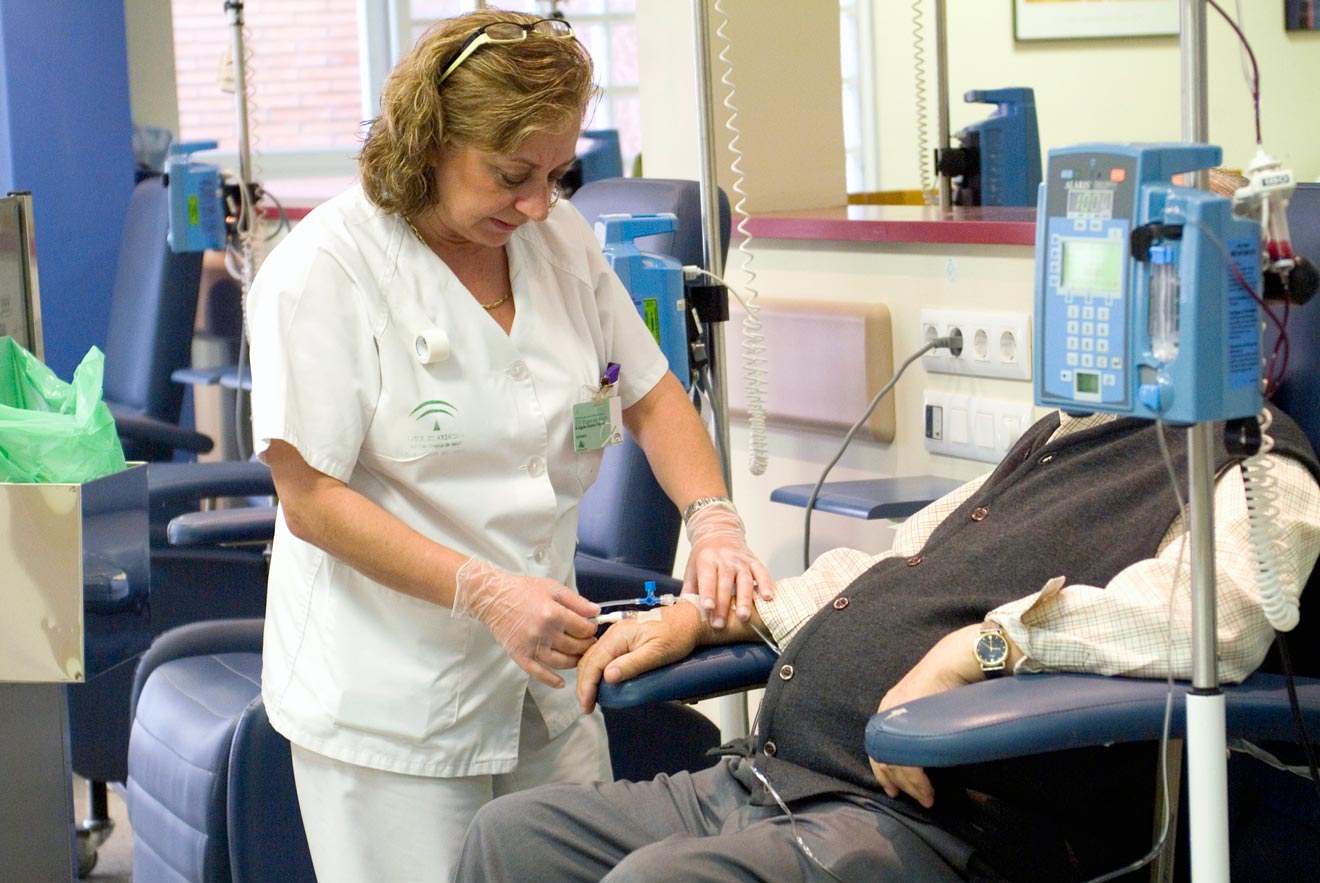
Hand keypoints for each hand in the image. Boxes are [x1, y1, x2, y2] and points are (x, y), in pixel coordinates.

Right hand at [452, 557, 600, 688]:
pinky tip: (561, 683)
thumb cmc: (522, 590)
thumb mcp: (552, 588)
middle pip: (575, 647)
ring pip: (561, 662)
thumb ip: (576, 601)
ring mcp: (531, 646)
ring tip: (579, 656)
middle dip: (586, 645)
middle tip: (589, 642)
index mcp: (553, 614)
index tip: (591, 628)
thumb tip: (596, 612)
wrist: (492, 597)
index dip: (591, 629)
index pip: (583, 629)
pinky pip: (538, 673)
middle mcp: (543, 633)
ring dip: (575, 661)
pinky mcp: (520, 655)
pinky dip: (551, 680)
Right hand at [577, 602, 702, 712]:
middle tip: (587, 705)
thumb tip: (608, 677)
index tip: (587, 705)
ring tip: (591, 696)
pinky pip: (601, 654)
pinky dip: (596, 669)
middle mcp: (613, 633)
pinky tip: (601, 680)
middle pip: (588, 660)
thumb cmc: (677, 635)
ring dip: (588, 677)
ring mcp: (616, 634)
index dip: (586, 686)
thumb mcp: (657, 653)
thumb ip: (632, 664)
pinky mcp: (622, 637)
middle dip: (584, 684)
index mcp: (618, 636)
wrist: (689, 619)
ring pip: (592, 657)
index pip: (593, 663)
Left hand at [681, 503, 773, 628]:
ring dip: (745, 599)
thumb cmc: (704, 555)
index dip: (707, 593)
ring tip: (744, 617)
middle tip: (720, 624)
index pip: (707, 577)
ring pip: (744, 580)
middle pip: (725, 583)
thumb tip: (683, 613)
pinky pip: (762, 573)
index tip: (708, 608)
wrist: (719, 531)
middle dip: (723, 605)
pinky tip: (768, 597)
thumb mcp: (692, 568)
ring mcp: (741, 560)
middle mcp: (725, 559)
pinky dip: (766, 585)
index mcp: (706, 559)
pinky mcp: (754, 561)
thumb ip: (688, 589)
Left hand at [869, 624, 986, 808]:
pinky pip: (907, 762)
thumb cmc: (950, 678)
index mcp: (891, 706)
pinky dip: (916, 780)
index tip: (895, 788)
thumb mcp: (929, 704)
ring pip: (895, 763)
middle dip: (896, 781)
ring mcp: (895, 719)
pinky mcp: (907, 726)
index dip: (885, 769)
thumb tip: (928, 743)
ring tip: (926, 798)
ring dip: (911, 785)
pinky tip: (927, 790)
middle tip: (911, 798)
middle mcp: (888, 712)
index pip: (880, 745)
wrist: (956, 660)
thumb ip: (923, 721)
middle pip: (884, 757)